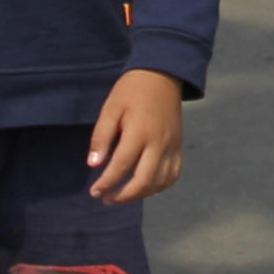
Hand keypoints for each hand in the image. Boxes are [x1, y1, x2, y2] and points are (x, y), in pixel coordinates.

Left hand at [86, 69, 185, 202]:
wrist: (162, 75)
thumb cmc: (131, 91)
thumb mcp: (111, 109)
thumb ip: (101, 137)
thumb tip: (94, 165)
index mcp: (139, 132)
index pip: (121, 166)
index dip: (106, 183)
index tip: (94, 192)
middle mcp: (159, 143)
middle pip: (144, 181)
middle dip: (123, 196)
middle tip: (106, 199)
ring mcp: (172, 146)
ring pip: (160, 182)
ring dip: (140, 194)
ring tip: (122, 194)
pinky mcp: (179, 147)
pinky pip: (173, 175)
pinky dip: (159, 186)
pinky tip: (145, 187)